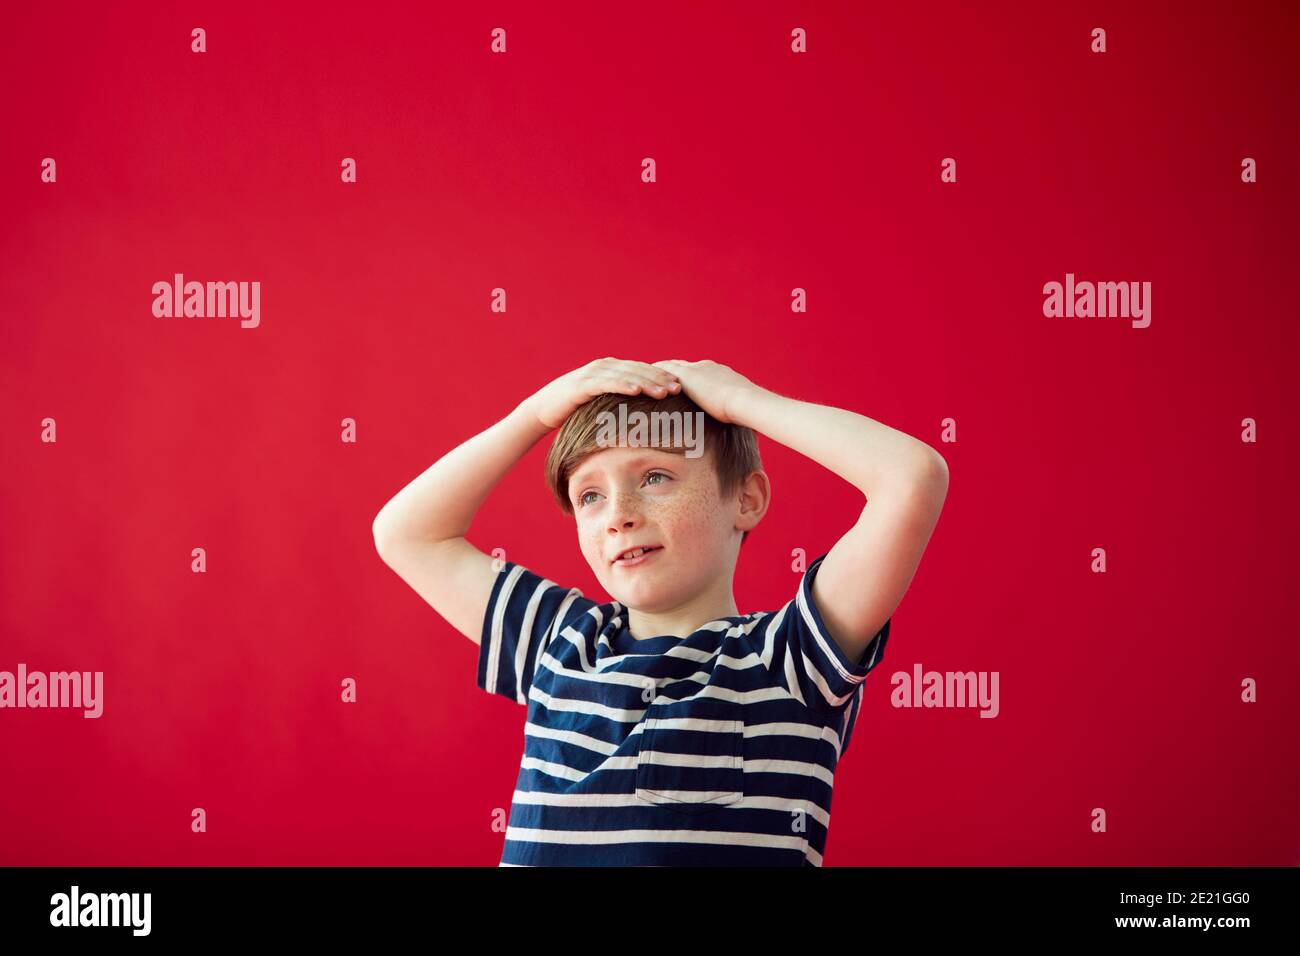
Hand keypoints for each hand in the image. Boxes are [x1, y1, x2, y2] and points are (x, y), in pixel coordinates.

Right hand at [523, 358, 681, 429]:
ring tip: (665, 391)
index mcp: (613, 369)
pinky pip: (607, 383)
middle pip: (639, 370)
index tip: (682, 387)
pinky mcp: (583, 383)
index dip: (662, 376)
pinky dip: (623, 385)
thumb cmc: (575, 408)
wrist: (543, 408)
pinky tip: (637, 391)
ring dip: (647, 382)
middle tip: (680, 388)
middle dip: (661, 378)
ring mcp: (594, 373)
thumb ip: (621, 401)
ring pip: (627, 375)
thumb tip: (645, 415)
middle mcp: (606, 366)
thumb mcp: (602, 403)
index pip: (643, 370)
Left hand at [650, 359, 759, 424]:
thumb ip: (735, 419)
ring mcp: (696, 369)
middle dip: (665, 372)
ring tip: (639, 382)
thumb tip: (742, 434)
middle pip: (680, 366)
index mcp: (719, 374)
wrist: (745, 401)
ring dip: (654, 374)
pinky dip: (650, 376)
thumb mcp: (740, 413)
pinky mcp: (686, 376)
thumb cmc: (748, 413)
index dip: (683, 378)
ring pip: (668, 367)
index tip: (673, 384)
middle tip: (650, 380)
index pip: (697, 372)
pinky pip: (661, 371)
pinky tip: (638, 384)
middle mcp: (705, 367)